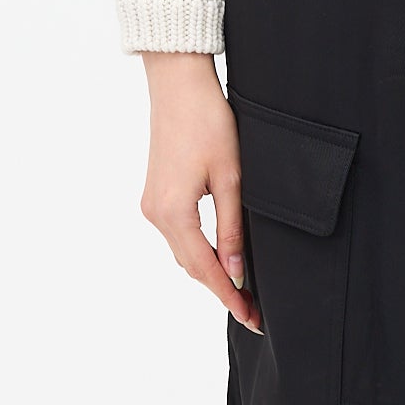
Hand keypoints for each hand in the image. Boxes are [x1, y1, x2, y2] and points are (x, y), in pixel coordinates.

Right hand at [139, 53, 259, 328]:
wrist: (178, 85)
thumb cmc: (208, 122)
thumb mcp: (231, 178)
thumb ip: (233, 229)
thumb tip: (238, 271)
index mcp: (173, 212)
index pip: (205, 268)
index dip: (230, 296)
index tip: (252, 319)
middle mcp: (155, 214)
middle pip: (191, 267)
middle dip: (222, 290)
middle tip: (254, 313)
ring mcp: (151, 206)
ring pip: (183, 253)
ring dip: (209, 273)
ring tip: (242, 292)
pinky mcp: (154, 195)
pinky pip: (178, 236)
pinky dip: (198, 252)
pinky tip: (220, 259)